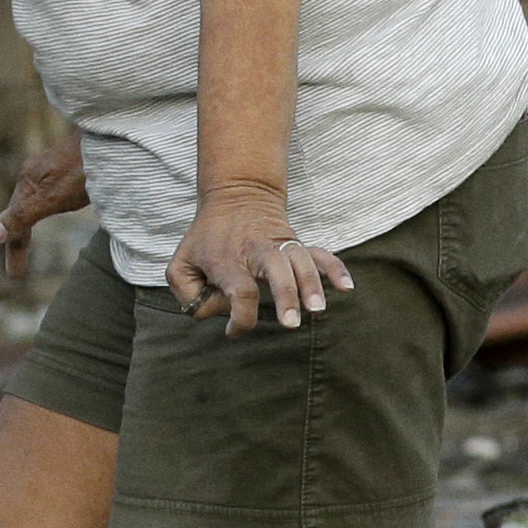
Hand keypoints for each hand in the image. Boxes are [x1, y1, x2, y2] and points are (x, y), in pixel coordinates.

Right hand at [0, 143, 88, 282]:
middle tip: (17, 270)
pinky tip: (58, 204)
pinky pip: (51, 192)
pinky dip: (46, 207)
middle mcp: (36, 174)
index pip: (16, 224)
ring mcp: (52, 168)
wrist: (111, 135)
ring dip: (29, 222)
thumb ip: (23, 216)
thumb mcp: (52, 198)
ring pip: (36, 200)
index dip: (15, 250)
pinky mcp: (70, 164)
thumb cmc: (83, 169)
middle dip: (18, 240)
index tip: (14, 276)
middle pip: (22, 212)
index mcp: (28, 183)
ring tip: (26, 239)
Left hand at [169, 183, 352, 334]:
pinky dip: (335, 269)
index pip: (238, 292)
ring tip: (317, 310)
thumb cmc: (206, 239)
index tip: (233, 330)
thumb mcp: (180, 264)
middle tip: (291, 324)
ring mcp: (279, 245)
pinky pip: (321, 254)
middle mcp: (256, 251)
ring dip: (312, 285)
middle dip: (285, 296)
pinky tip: (347, 288)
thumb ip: (188, 295)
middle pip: (276, 271)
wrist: (235, 197)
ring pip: (301, 262)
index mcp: (226, 260)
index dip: (239, 319)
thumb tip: (217, 313)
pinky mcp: (296, 243)